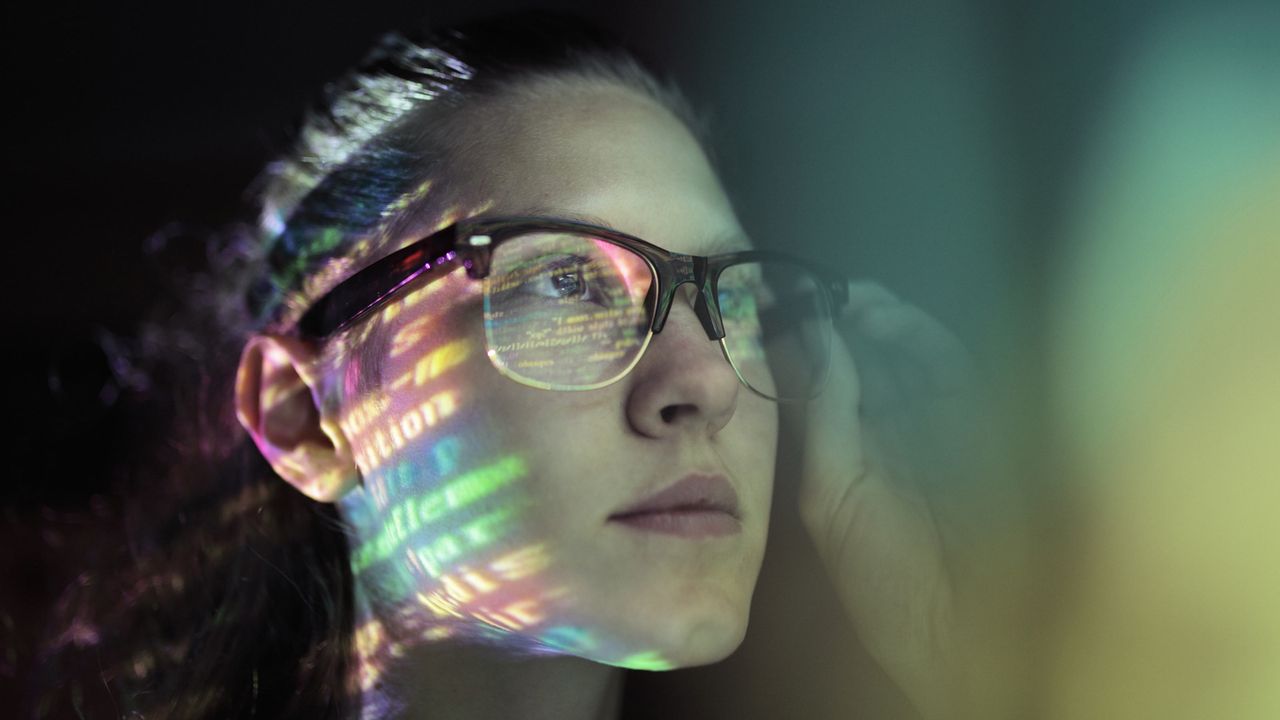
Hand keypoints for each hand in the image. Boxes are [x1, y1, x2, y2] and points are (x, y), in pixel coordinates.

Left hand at [785, 282, 1015, 718]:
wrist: (951, 624)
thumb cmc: (881, 573)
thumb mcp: (833, 490)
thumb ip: (827, 414)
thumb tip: (815, 342)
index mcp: (846, 448)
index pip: (822, 378)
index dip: (800, 338)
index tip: (771, 299)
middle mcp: (886, 429)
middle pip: (863, 355)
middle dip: (836, 318)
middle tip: (808, 286)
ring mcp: (930, 423)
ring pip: (903, 353)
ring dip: (875, 317)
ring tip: (844, 295)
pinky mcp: (972, 423)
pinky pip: (947, 367)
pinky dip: (919, 336)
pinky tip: (885, 315)